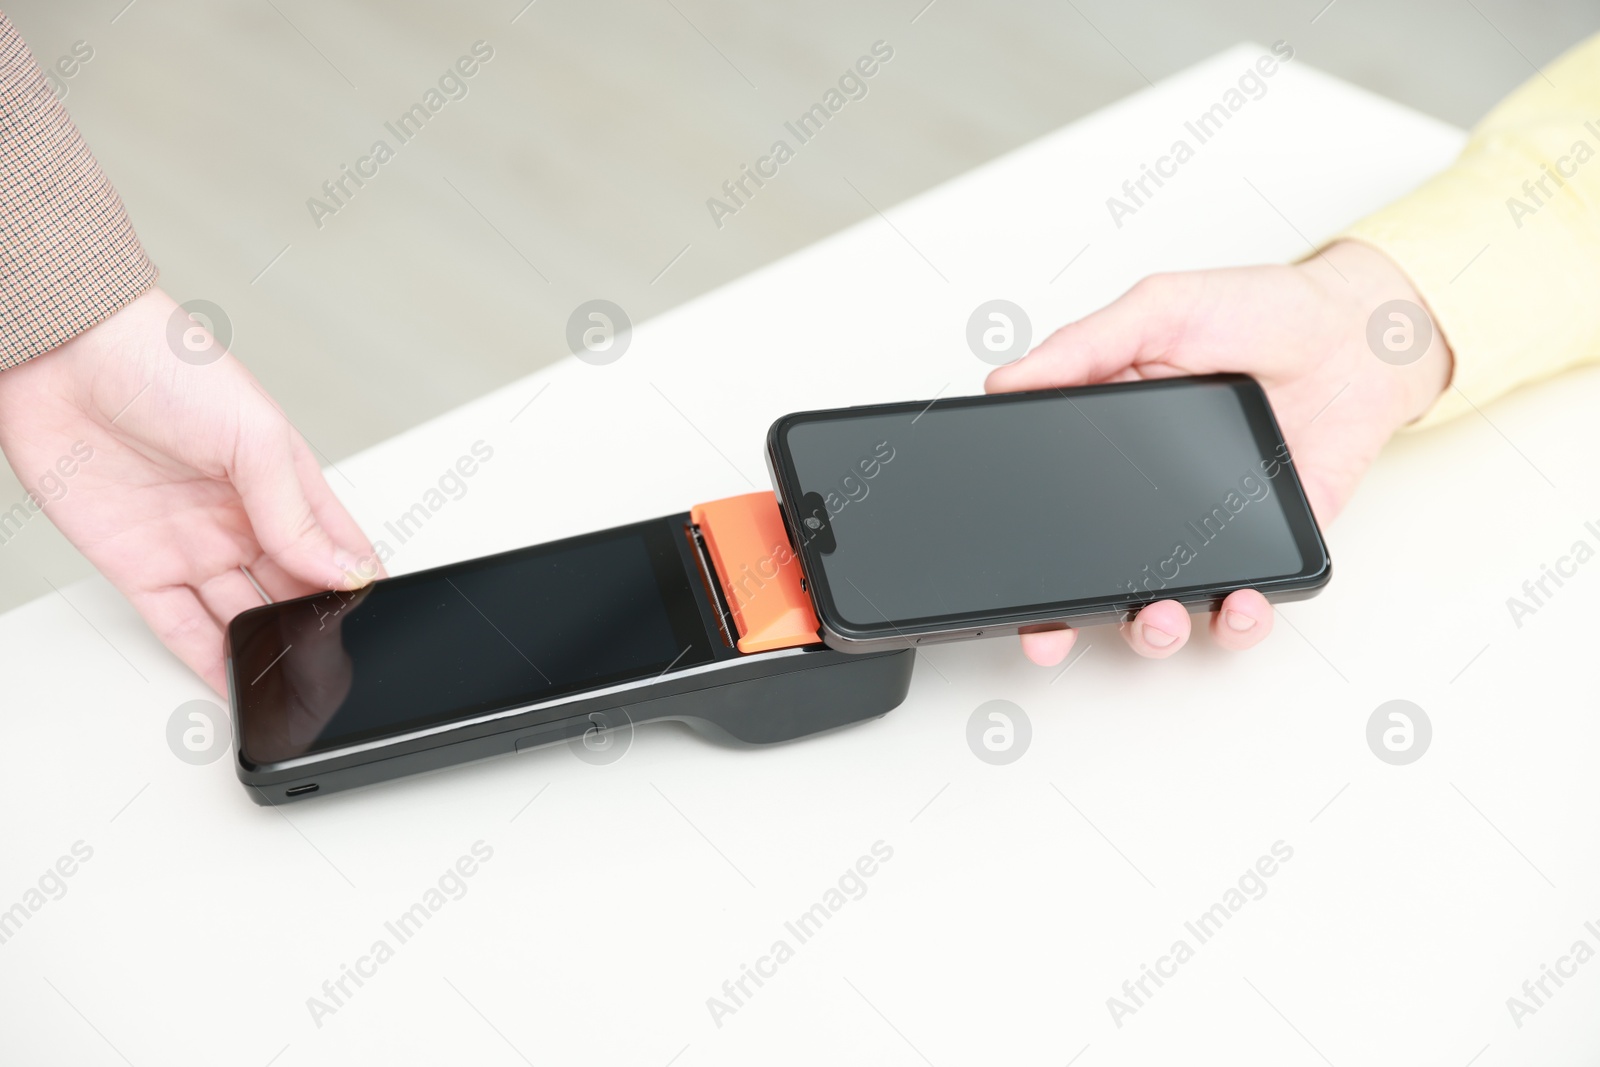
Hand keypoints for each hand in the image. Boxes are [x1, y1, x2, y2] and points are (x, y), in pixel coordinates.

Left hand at [0, 288, 380, 692]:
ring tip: (290, 684)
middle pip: (292, 593)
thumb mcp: (254, 436)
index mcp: (283, 484)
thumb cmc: (160, 363)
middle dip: (315, 628)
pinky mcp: (138, 568)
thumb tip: (342, 569)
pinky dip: (208, 659)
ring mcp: (192, 546)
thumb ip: (296, 513)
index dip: (357, 587)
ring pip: (243, 618)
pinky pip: (180, 627)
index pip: (336, 551)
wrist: (61, 354)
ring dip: (267, 651)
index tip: (375, 622)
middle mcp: (241, 520)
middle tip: (330, 662)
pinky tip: (236, 682)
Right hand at [986, 240, 1451, 664]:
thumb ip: (1083, 346)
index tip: (1000, 578)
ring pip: (1159, 604)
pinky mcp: (1263, 548)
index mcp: (1106, 441)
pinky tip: (1239, 606)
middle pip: (1090, 575)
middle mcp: (1147, 496)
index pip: (1048, 502)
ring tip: (1156, 616)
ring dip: (1149, 628)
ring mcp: (1203, 529)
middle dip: (1064, 619)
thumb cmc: (1264, 311)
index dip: (1022, 546)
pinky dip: (1239, 620)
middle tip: (1049, 633)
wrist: (1360, 334)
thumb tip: (1004, 380)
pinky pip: (1243, 603)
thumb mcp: (1160, 309)